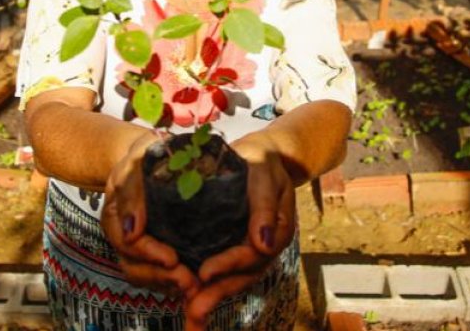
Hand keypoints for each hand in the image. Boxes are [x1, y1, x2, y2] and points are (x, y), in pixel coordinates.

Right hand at [101, 132, 200, 297]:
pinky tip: (197, 282)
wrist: (156, 156)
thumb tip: (131, 230)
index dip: (149, 255)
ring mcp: (139, 246)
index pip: (127, 245)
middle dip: (160, 278)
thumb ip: (132, 190)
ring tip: (195, 287)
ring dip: (169, 285)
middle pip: (134, 268)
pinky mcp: (156, 250)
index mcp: (115, 217)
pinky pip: (160, 275)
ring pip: (146, 276)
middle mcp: (124, 236)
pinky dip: (175, 282)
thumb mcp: (138, 160)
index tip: (173, 259)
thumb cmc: (147, 154)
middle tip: (190, 282)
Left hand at [184, 133, 295, 330]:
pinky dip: (212, 287)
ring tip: (191, 314)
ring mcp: (255, 249)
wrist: (262, 155)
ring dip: (214, 297)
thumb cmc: (261, 159)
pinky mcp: (239, 247)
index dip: (229, 265)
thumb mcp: (264, 173)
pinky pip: (228, 273)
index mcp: (278, 229)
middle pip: (244, 275)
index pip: (253, 254)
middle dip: (218, 293)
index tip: (204, 273)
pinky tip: (192, 299)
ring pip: (236, 279)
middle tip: (194, 310)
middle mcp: (268, 245)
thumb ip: (264, 205)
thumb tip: (265, 243)